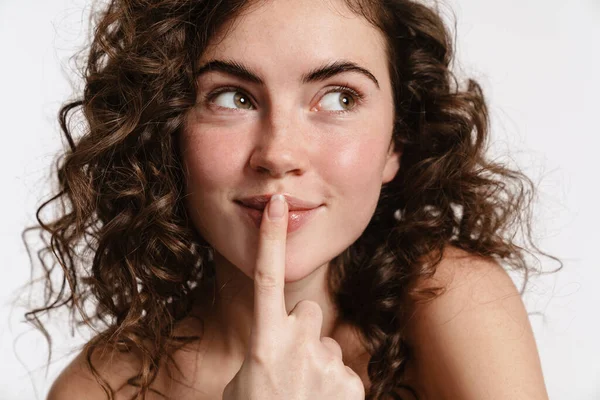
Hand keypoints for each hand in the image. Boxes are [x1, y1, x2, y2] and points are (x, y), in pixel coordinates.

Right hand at [222, 194, 364, 399]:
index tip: (277, 205)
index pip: (266, 278)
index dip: (270, 239)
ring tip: (303, 394)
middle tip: (290, 366)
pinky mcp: (351, 381)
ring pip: (325, 342)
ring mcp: (327, 362)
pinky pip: (343, 368)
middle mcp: (297, 343)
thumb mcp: (245, 382)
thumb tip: (276, 343)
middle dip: (301, 331)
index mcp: (264, 340)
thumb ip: (264, 351)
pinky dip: (333, 385)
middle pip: (308, 312)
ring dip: (317, 362)